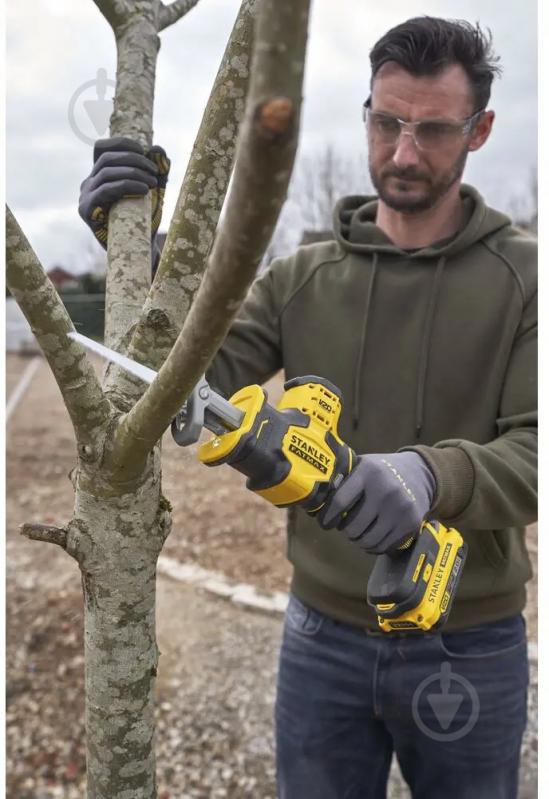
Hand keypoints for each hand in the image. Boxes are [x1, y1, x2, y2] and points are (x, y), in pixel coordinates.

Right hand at [78, 137, 170, 248]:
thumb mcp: (153, 191)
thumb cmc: (144, 219)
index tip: (145, 151)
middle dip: (134, 160)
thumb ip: (157, 170)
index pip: (102, 148)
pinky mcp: (86, 211)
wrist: (140, 248)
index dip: (122, 144)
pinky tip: (143, 190)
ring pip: (106, 173)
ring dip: (133, 173)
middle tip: (154, 172)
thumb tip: (159, 149)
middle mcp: (89, 183)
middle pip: (107, 158)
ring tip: (152, 183)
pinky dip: (125, 186)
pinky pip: (104, 191)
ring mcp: (85, 196)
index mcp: (101, 175)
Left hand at [317, 452, 435, 553]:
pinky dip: (373, 547)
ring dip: (358, 540)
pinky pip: (383, 547)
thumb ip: (343, 480)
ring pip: (367, 541)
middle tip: (346, 526)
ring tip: (358, 532)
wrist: (420, 473)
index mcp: (368, 472)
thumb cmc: (381, 472)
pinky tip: (372, 537)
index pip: (339, 502)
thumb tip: (315, 501)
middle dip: (345, 530)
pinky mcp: (410, 523)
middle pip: (352, 527)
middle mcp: (385, 490)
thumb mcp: (362, 466)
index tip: (325, 523)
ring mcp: (400, 508)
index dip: (327, 517)